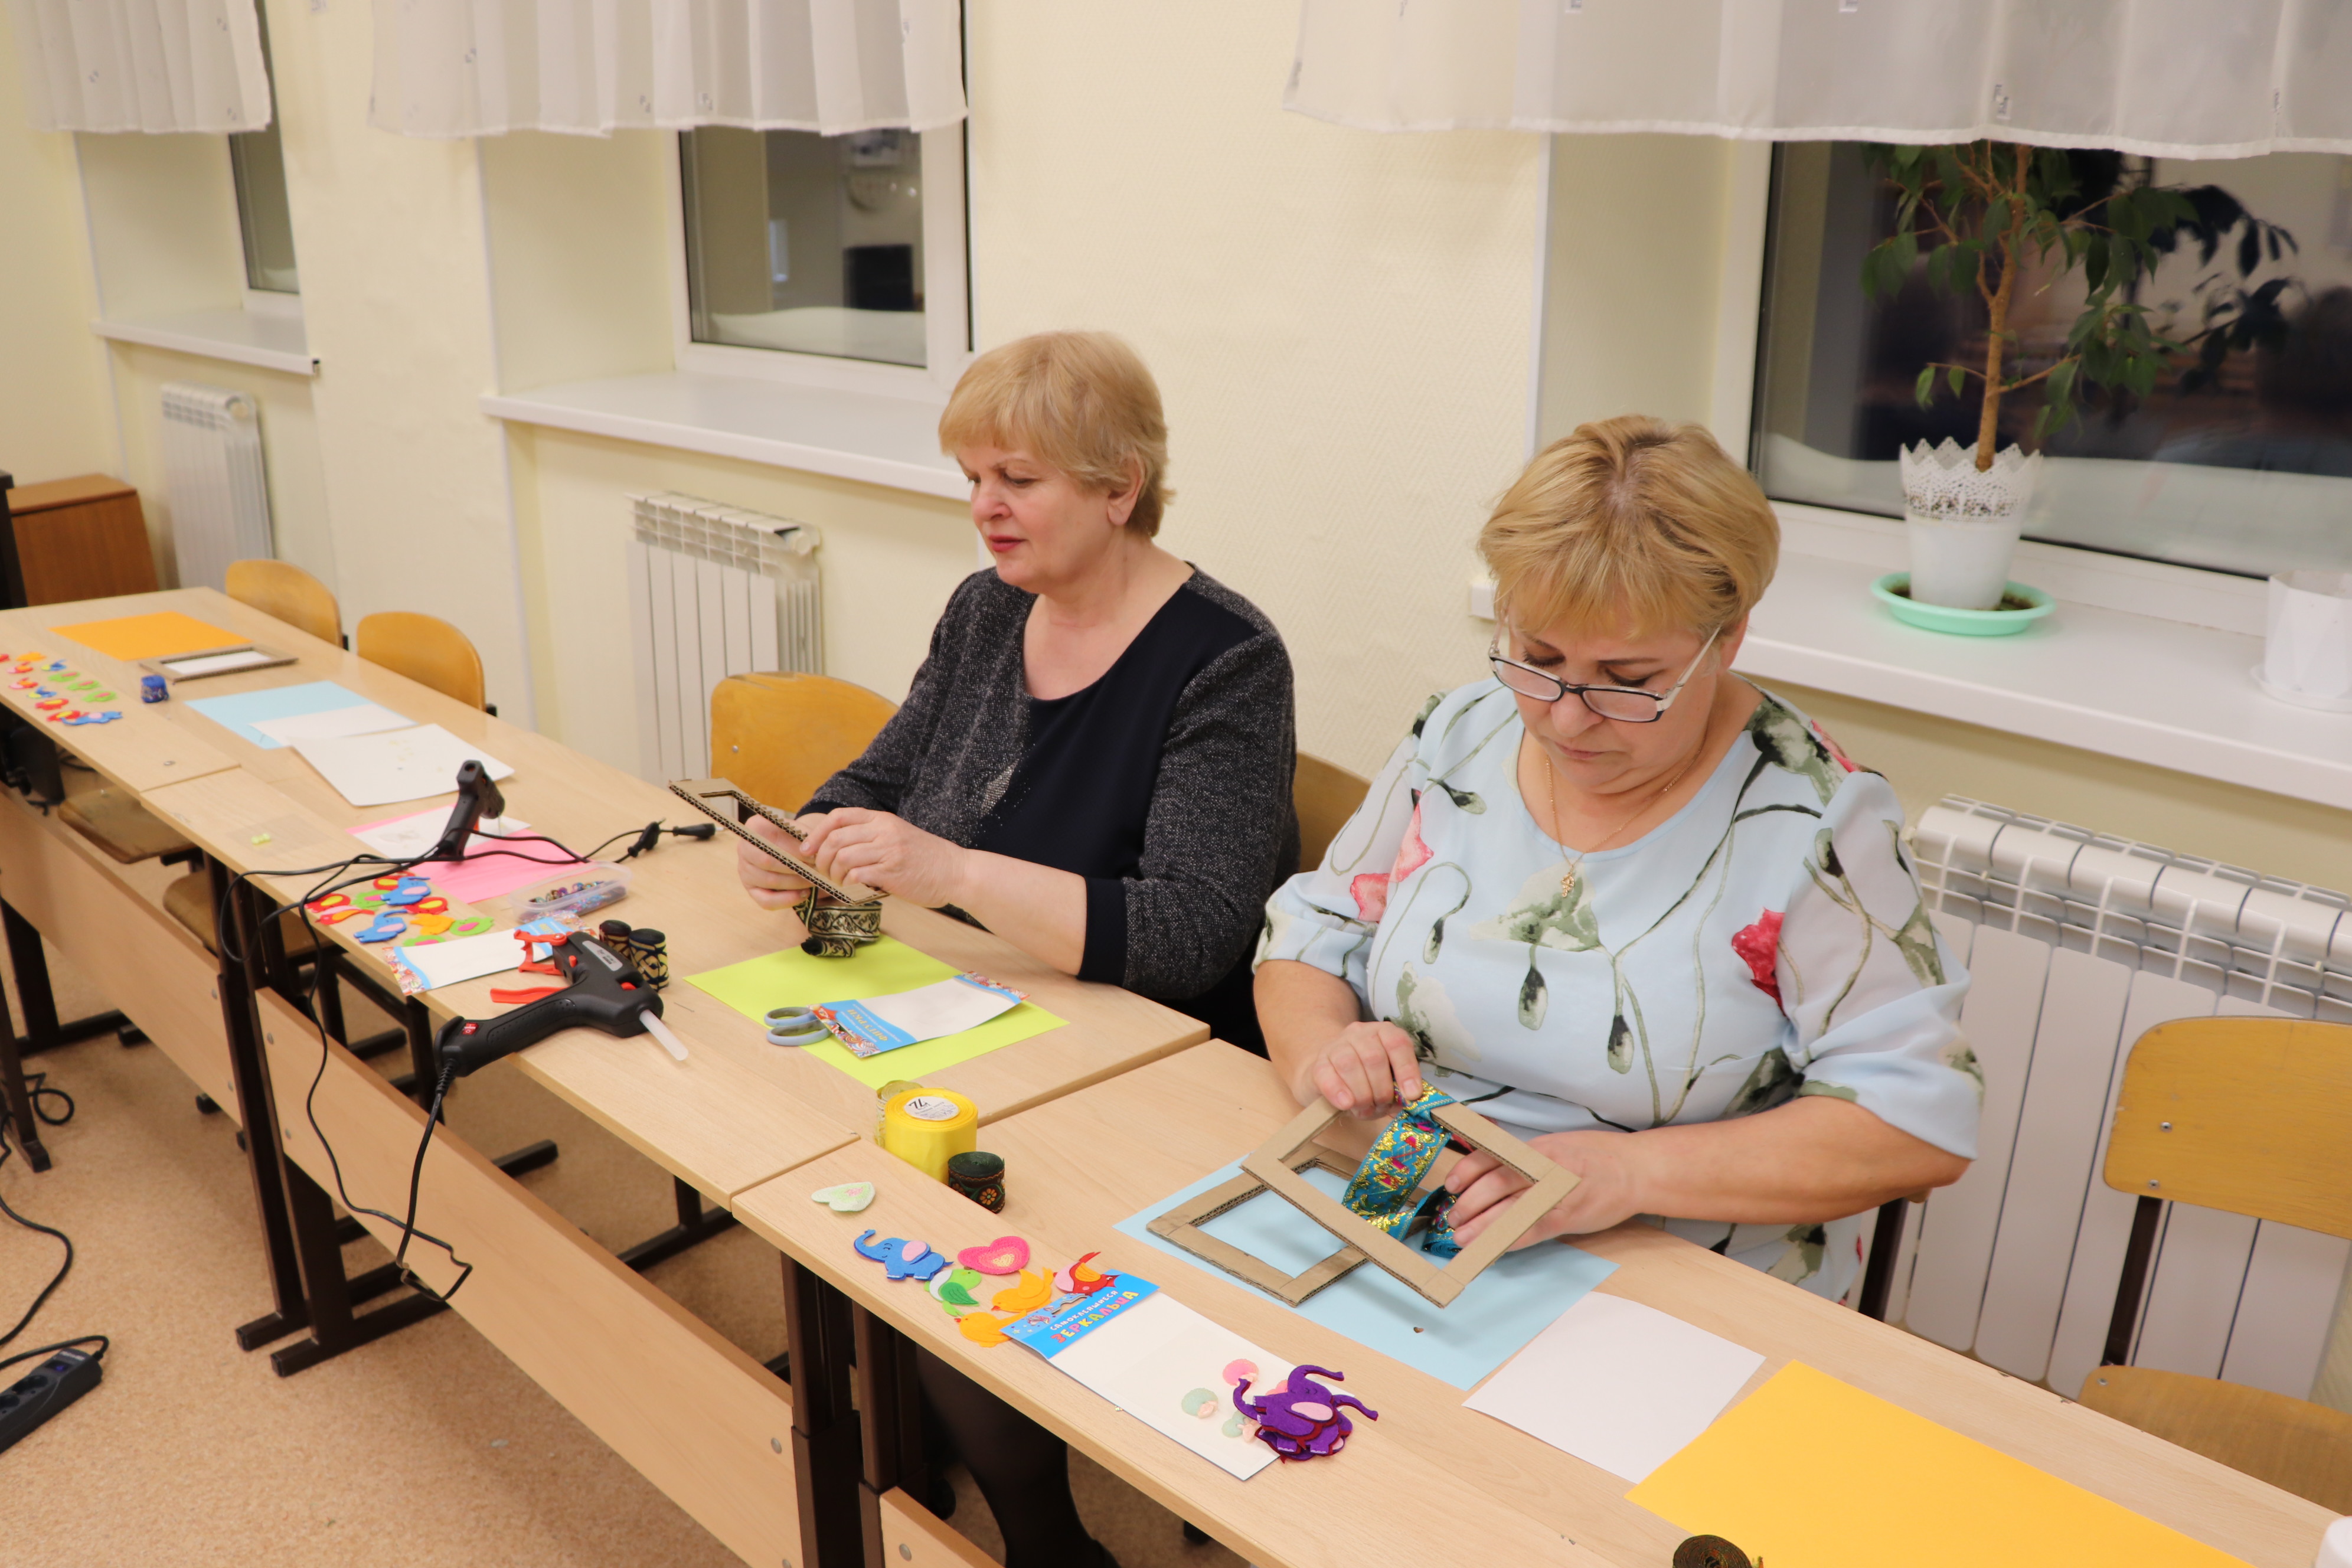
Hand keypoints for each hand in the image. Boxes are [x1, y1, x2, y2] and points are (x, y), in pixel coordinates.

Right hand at [736, 812, 824, 909]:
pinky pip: (766, 901)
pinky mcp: (750, 889)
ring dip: (795, 883)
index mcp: (754, 827)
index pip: (772, 841)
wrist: (788, 847)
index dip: (795, 851)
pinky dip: (787, 900)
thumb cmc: (795, 837)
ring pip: (769, 881)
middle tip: (815, 871)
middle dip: (795, 868)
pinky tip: (803, 894)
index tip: (814, 857)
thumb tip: (813, 854)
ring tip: (813, 880)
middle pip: (768, 862)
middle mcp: (743, 848)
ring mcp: (744, 870)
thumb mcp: (800, 830)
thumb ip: (805, 838)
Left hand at [799, 808, 972, 908]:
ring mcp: (889, 850)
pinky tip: (851, 888)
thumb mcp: (897, 836)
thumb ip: (871, 837)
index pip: (839, 817)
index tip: (807, 850)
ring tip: (837, 882)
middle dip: (821, 859)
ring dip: (832, 874)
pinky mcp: (893, 872)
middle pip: (836, 839)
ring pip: (843, 857)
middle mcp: (884, 831)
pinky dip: (847, 883)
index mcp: (882, 819)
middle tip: (822, 872)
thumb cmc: (925, 858)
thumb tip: (834, 848)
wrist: (955, 872)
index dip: (817, 833)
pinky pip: (857, 875)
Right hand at [1297, 1021, 1425, 1119]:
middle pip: (1374, 1057)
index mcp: (1384, 1033)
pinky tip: (1346, 1103)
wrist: (1329, 1077)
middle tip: (1381, 1106)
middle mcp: (1361, 1033)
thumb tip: (1407, 1100)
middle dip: (1381, 1089)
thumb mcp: (1387, 1082)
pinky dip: (1338, 1091)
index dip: (1406, 1070)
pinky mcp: (1318, 1062)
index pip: (1397, 1044)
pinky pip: (1327, 1075)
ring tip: (1365, 1109)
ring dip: (1362, 1094)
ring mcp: (1337, 1045)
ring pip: (1350, 1064)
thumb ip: (1398, 1090)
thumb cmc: (1365, 1081)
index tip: (1411, 1095)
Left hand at [1443, 1130, 1645, 1249]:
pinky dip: (1510, 1240)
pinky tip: (1493, 1249)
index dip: (1466, 1171)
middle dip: (1468, 1205)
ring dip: (1481, 1227)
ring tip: (1462, 1239)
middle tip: (1452, 1220)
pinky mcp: (1568, 1216)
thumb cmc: (1594, 1158)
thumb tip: (1486, 1174)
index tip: (1450, 1185)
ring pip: (1510, 1210)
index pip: (1491, 1157)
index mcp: (1536, 1149)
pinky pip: (1532, 1230)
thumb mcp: (1554, 1148)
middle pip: (1496, 1185)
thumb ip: (1523, 1159)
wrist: (1635, 1170)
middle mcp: (1543, 1167)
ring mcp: (1556, 1192)